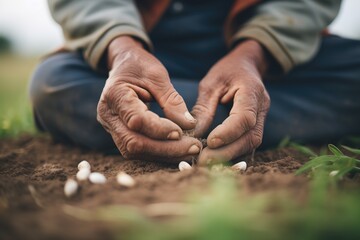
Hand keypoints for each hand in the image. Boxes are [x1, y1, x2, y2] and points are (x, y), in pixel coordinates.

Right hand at [97, 36, 200, 160]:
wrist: (123, 66)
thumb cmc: (139, 66)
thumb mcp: (157, 75)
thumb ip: (172, 100)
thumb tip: (190, 124)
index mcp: (114, 95)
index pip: (136, 120)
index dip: (159, 130)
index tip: (182, 131)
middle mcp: (108, 116)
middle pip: (134, 142)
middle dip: (166, 148)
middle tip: (194, 146)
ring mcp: (112, 128)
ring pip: (136, 151)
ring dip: (165, 154)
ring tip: (191, 150)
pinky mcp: (120, 136)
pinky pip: (139, 151)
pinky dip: (160, 153)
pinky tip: (179, 150)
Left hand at [192, 40, 270, 164]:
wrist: (247, 66)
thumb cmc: (227, 71)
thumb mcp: (211, 83)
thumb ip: (203, 108)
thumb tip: (193, 134)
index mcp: (252, 91)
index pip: (245, 117)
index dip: (228, 132)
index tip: (209, 142)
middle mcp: (262, 108)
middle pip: (250, 137)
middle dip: (227, 151)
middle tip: (203, 161)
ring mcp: (263, 119)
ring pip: (251, 145)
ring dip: (229, 157)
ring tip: (206, 163)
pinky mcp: (257, 128)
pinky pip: (248, 145)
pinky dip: (233, 154)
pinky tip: (217, 161)